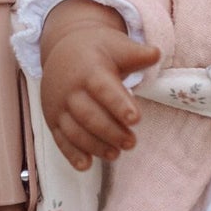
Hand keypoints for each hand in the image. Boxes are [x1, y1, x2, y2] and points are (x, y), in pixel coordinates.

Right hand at [38, 0, 160, 171]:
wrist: (63, 49)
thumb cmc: (97, 49)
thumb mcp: (117, 45)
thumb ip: (137, 53)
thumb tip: (157, 54)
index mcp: (90, 70)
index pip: (104, 90)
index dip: (119, 105)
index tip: (136, 119)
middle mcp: (71, 90)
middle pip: (90, 115)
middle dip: (111, 132)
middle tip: (132, 143)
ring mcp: (59, 106)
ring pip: (75, 130)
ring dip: (95, 146)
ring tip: (116, 154)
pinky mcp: (53, 119)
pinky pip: (60, 139)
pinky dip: (71, 154)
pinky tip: (86, 165)